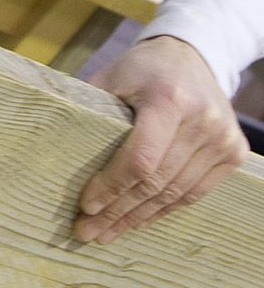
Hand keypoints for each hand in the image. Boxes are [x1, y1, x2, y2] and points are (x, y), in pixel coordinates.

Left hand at [75, 36, 248, 242]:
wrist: (191, 56)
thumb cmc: (141, 68)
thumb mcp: (111, 76)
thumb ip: (88, 109)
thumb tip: (53, 149)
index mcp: (168, 98)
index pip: (140, 158)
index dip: (112, 186)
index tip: (85, 206)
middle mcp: (202, 120)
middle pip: (156, 181)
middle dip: (118, 210)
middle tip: (89, 231)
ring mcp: (222, 138)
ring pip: (176, 193)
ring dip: (139, 217)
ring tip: (109, 232)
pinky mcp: (233, 152)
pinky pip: (195, 192)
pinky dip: (165, 209)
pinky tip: (139, 219)